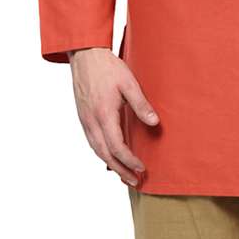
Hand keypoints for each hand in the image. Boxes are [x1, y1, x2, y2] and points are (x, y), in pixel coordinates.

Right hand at [68, 47, 159, 186]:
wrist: (85, 55)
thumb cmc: (108, 67)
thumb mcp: (128, 83)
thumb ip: (141, 104)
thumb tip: (155, 123)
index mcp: (103, 114)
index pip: (116, 147)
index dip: (129, 161)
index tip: (142, 169)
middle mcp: (91, 122)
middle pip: (105, 155)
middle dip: (120, 170)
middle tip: (135, 182)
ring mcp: (85, 120)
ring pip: (97, 150)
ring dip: (111, 165)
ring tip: (125, 175)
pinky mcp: (83, 117)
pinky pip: (92, 142)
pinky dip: (102, 154)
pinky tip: (111, 157)